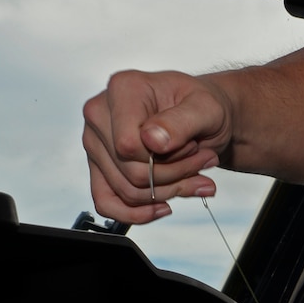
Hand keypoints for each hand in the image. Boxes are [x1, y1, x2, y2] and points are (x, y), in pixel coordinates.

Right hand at [81, 69, 228, 223]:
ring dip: (167, 192)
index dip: (167, 158)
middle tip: (201, 162)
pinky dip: (138, 213)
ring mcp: (96, 142)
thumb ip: (181, 121)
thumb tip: (151, 140)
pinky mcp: (99, 166)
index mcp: (122, 89)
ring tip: (193, 175)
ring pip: (126, 191)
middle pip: (131, 172)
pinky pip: (106, 202)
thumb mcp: (207, 108)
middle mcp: (100, 114)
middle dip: (175, 176)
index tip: (193, 146)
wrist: (202, 117)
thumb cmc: (201, 108)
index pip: (129, 146)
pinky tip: (163, 206)